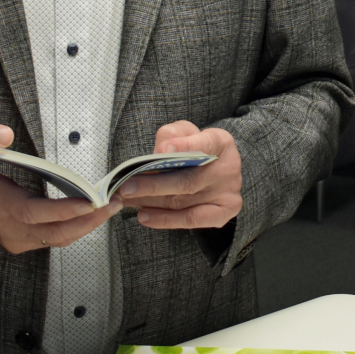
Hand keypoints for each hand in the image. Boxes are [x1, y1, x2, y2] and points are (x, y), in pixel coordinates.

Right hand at [0, 123, 118, 254]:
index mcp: (1, 208)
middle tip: (116, 202)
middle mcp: (12, 230)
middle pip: (58, 232)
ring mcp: (18, 239)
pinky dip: (77, 227)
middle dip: (90, 219)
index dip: (67, 210)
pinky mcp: (23, 240)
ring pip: (60, 238)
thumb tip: (4, 133)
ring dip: (88, 225)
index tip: (94, 201)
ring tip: (112, 206)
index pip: (38, 214)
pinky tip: (94, 212)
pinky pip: (56, 238)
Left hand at [113, 122, 242, 229]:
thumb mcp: (185, 133)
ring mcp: (228, 192)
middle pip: (188, 180)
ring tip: (126, 200)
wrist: (217, 169)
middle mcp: (229, 168)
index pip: (205, 143)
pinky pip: (191, 219)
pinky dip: (165, 220)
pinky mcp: (224, 212)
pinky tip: (144, 216)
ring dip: (151, 202)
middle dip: (153, 184)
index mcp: (221, 142)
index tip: (162, 149)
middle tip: (126, 187)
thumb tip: (162, 150)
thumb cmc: (196, 149)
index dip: (185, 146)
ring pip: (183, 201)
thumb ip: (173, 135)